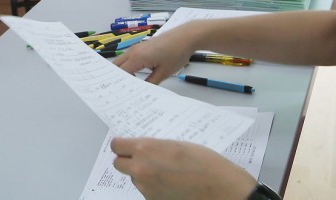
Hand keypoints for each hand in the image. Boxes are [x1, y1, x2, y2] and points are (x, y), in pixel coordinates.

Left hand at [110, 138, 256, 199]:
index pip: (117, 146)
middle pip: (119, 164)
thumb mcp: (176, 145)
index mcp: (145, 149)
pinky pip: (146, 190)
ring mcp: (146, 188)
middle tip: (143, 158)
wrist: (218, 188)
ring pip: (134, 178)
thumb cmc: (203, 162)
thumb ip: (155, 147)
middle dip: (128, 160)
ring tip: (165, 172)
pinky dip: (154, 187)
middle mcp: (140, 169)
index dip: (122, 145)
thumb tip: (144, 150)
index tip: (127, 145)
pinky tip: (171, 184)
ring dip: (143, 174)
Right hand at [113, 23, 200, 84]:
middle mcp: (134, 50)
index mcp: (137, 57)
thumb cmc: (176, 53)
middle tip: (120, 91)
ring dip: (123, 71)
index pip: (121, 72)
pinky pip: (130, 57)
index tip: (120, 95)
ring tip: (128, 85)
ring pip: (123, 60)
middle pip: (117, 65)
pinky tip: (136, 75)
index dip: (119, 84)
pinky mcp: (143, 46)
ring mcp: (138, 47)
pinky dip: (129, 66)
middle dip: (117, 78)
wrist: (186, 37)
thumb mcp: (163, 73)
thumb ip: (150, 83)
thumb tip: (141, 91)